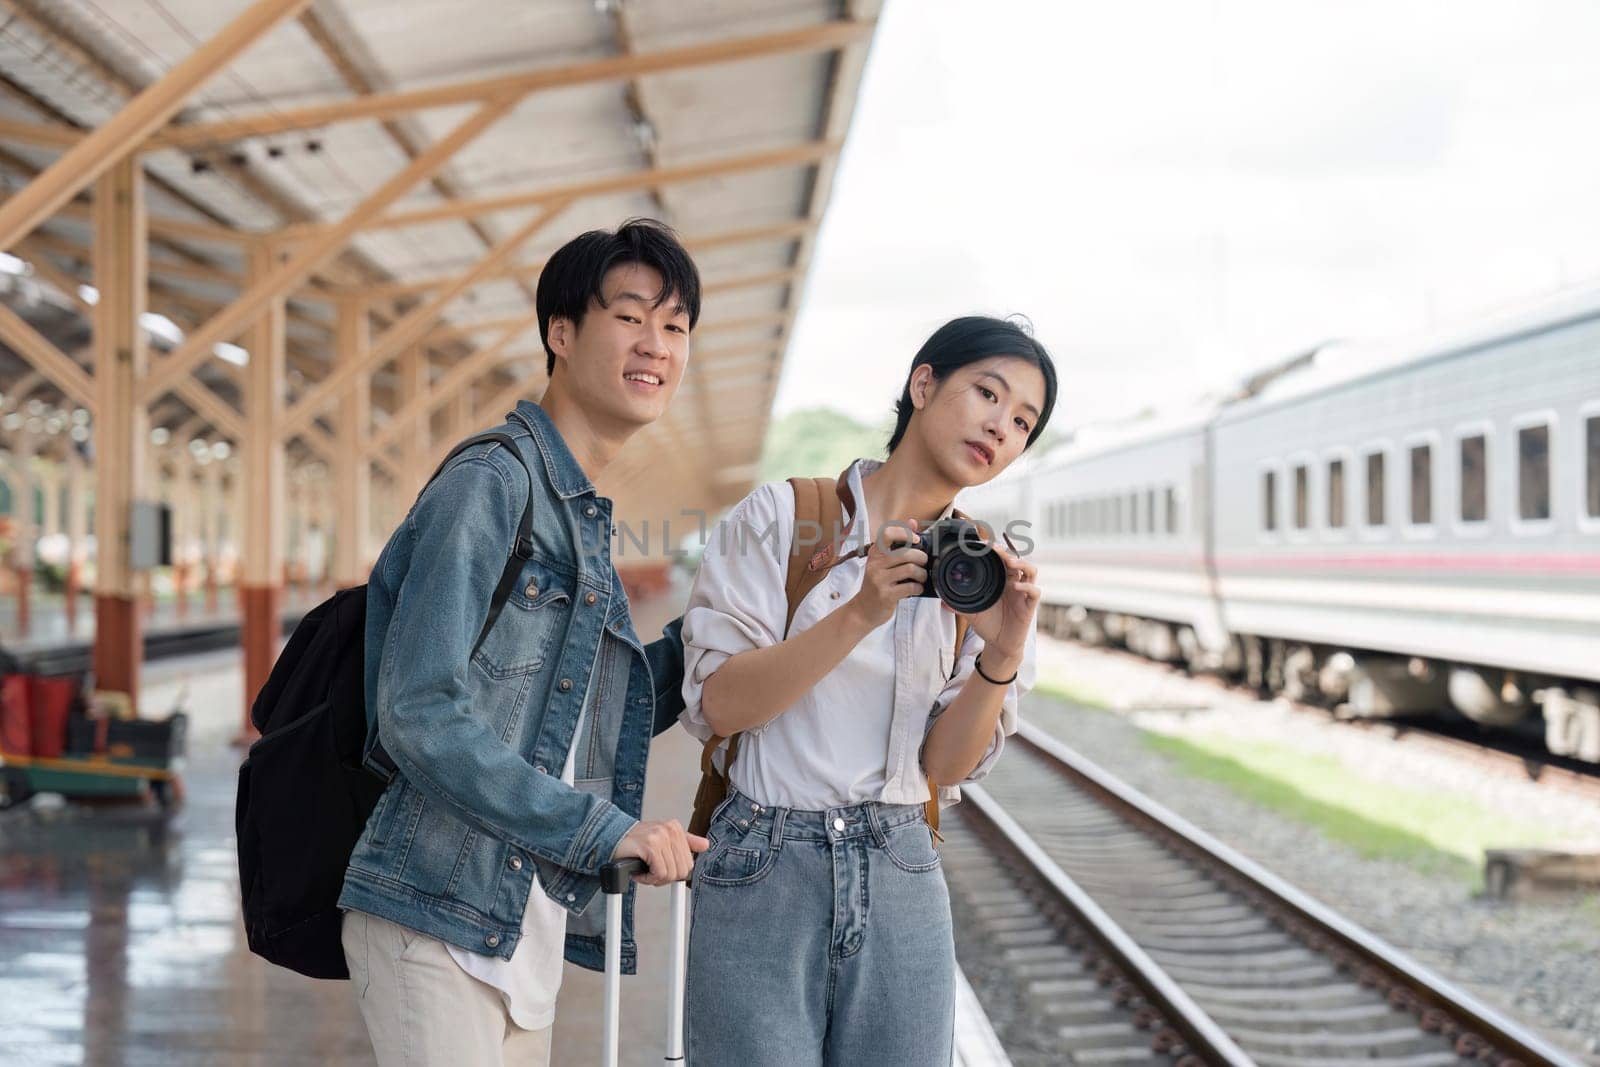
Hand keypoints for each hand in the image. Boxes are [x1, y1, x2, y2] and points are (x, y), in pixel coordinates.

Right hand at [611, 819, 708, 885]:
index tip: (661, 870)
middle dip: (665, 878)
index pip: (689, 863)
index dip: (674, 873)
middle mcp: (670, 830)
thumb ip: (685, 842)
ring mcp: (660, 836)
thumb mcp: (662, 840)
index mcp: (675, 828)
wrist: (610, 838)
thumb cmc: (636, 842)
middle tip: (650, 873)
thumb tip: (705, 845)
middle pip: (682, 870)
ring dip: (654, 879)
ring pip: (670, 874)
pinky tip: (638, 873)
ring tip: (643, 871)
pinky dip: (647, 879)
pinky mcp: (650, 845)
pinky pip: (659, 873)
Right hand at [846, 519, 928, 628]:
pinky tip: (916, 589)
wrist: (863, 609)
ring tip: (921, 577)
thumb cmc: (877, 584)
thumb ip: (898, 543)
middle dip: (921, 558)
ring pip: (910, 569)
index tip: (916, 540)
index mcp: (875, 553)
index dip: (905, 533)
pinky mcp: (885, 595)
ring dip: (922, 574)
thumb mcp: (883, 562)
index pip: (887, 533)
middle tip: (923, 563)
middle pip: (906, 553)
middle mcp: (875, 564)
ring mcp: (879, 580)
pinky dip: (918, 587)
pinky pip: (910, 587)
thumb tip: (913, 521)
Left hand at [952, 539, 1039, 664]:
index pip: (1001, 560)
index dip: (995, 550)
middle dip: (1006, 552)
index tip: (983, 544)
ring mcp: (1023, 593)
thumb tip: (941, 601)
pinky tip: (1017, 587)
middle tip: (995, 548)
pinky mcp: (1029, 605)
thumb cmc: (989, 625)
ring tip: (1010, 562)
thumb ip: (957, 606)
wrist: (999, 644)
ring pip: (1030, 570)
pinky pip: (1034, 592)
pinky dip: (1027, 587)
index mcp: (1000, 581)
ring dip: (1022, 563)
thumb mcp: (971, 613)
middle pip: (1015, 560)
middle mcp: (1013, 583)